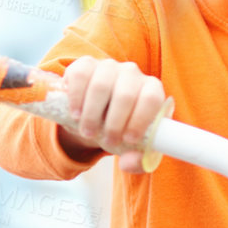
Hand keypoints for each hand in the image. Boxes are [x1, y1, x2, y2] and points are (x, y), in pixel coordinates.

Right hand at [59, 57, 174, 174]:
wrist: (95, 116)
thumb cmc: (120, 130)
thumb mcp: (132, 149)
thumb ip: (137, 160)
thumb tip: (128, 163)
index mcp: (151, 89)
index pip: (151, 98)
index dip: (140, 120)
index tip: (128, 140)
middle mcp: (132, 73)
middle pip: (125, 94)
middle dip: (114, 123)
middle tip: (106, 140)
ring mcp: (109, 66)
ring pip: (101, 85)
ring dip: (92, 114)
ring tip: (88, 131)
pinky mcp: (86, 65)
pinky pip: (81, 75)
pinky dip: (76, 97)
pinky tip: (76, 114)